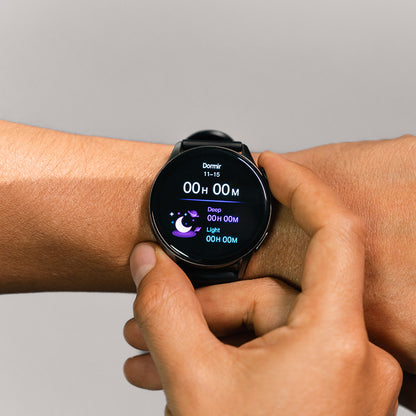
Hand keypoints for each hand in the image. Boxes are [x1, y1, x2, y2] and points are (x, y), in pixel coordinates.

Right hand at [124, 152, 401, 414]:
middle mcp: (352, 355)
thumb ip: (165, 309)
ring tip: (154, 351)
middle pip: (271, 291)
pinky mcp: (325, 392)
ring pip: (265, 323)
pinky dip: (229, 353)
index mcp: (337, 341)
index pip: (334, 230)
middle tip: (155, 311)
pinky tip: (183, 370)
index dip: (300, 186)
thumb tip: (145, 262)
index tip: (269, 165)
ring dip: (208, 332)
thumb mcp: (194, 384)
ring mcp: (342, 376)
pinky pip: (274, 349)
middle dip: (208, 299)